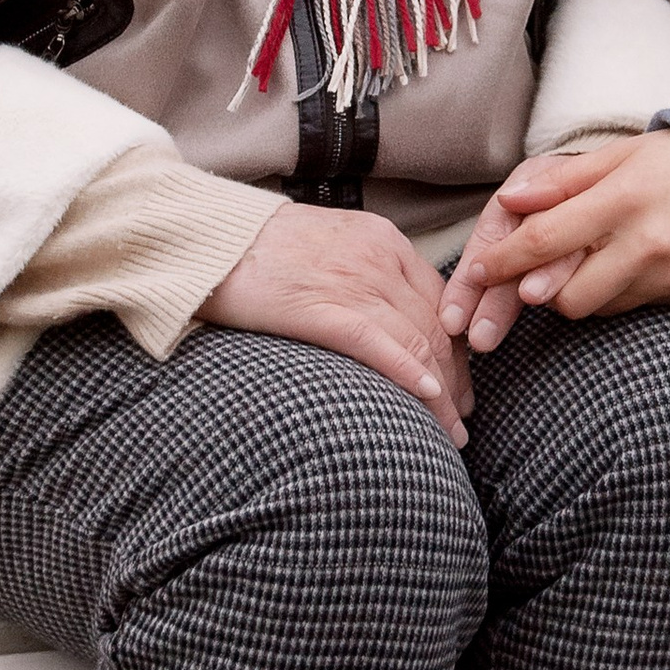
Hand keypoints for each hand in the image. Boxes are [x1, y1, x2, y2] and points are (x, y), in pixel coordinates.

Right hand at [201, 202, 473, 441]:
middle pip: (436, 324)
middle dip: (457, 376)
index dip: (456, 346)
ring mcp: (353, 281)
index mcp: (382, 240)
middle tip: (461, 415)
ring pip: (417, 340)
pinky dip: (410, 373)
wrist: (207, 237)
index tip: (461, 380)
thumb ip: (362, 271)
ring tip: (449, 431)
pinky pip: (379, 345)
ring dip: (442, 392)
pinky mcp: (322, 308)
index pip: (438, 299)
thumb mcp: (328, 244)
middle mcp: (378, 258)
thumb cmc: (258, 248)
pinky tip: (429, 398)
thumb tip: (385, 317)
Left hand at [443, 132, 669, 343]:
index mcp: (623, 198)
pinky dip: (619, 291)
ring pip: (597, 307)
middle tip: (539, 270)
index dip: (505, 260)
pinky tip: (632, 263)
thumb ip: (560, 182)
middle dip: (544, 289)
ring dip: (582, 289)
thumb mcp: (616, 156)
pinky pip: (632, 307)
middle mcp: (648, 242)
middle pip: (566, 297)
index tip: (478, 271)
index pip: (547, 240)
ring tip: (597, 255)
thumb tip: (508, 201)